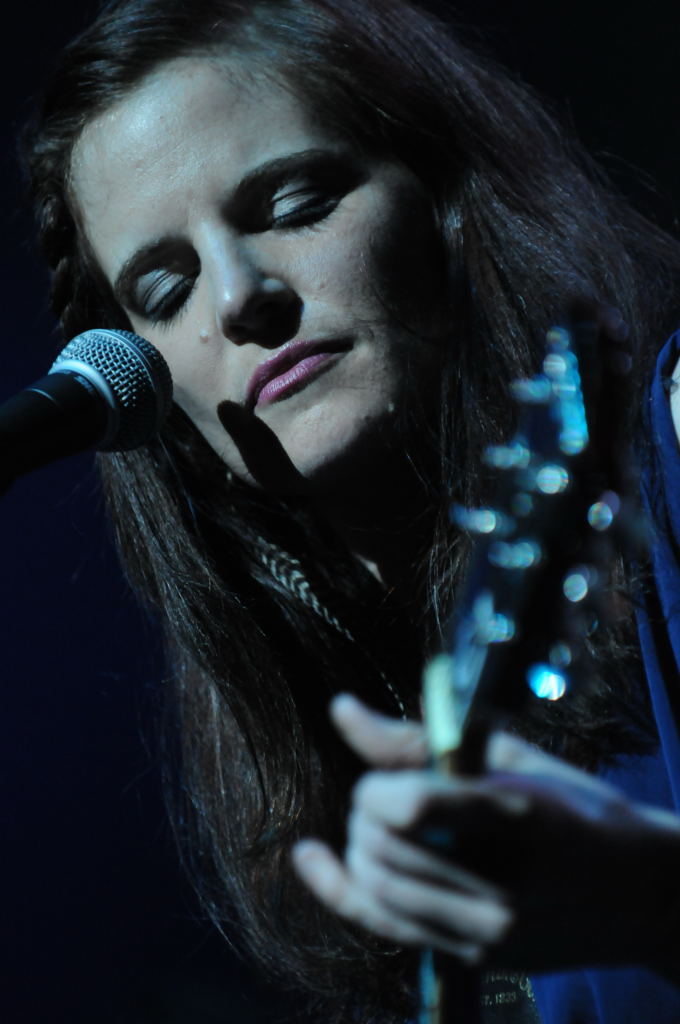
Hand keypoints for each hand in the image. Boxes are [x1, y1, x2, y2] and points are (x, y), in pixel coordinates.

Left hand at [292, 695, 679, 975]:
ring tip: (378, 826)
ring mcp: (487, 928)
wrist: (637, 892)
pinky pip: (383, 925)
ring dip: (359, 846)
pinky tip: (311, 858)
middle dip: (364, 812)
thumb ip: (416, 738)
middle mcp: (500, 883)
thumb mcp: (509, 756)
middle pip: (381, 847)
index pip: (408, 807)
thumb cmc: (578, 808)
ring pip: (375, 885)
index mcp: (516, 816)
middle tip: (383, 795)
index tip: (385, 778)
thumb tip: (341, 711)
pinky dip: (337, 889)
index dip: (377, 787)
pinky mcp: (476, 955)